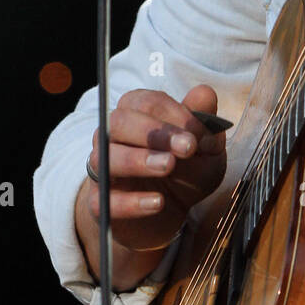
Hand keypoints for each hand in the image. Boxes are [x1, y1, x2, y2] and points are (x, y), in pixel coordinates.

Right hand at [83, 83, 227, 254]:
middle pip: (119, 122)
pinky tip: (158, 202)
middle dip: (154, 132)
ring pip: (105, 157)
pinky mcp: (99, 202)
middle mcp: (112, 135)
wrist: (172, 210)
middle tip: (187, 147)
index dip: (176, 114)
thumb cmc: (186, 169)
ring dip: (137, 160)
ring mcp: (102, 168)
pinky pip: (104, 200)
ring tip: (168, 167)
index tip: (201, 135)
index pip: (147, 102)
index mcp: (137, 111)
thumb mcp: (204, 146)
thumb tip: (204, 93)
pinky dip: (130, 202)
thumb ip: (204, 120)